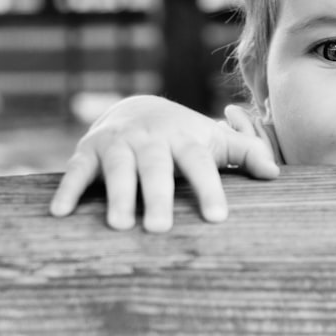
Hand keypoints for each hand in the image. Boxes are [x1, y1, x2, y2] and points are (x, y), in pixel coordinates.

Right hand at [49, 96, 279, 231]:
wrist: (136, 107)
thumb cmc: (183, 137)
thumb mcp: (213, 140)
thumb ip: (246, 152)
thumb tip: (275, 174)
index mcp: (184, 139)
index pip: (199, 163)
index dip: (209, 188)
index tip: (217, 219)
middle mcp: (150, 139)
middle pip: (155, 168)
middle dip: (157, 196)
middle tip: (160, 228)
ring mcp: (118, 144)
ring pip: (118, 169)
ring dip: (117, 195)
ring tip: (120, 226)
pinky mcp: (88, 151)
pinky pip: (76, 171)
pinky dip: (67, 190)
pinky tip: (60, 213)